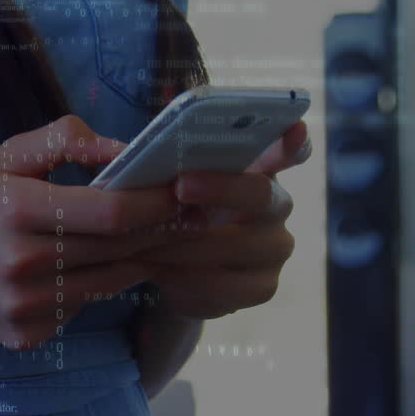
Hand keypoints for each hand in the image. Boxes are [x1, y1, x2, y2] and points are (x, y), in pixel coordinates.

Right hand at [0, 115, 194, 346]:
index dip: (156, 204)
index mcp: (18, 210)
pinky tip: (78, 273)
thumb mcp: (2, 159)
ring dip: (132, 261)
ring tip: (142, 240)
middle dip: (159, 231)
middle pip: (119, 249)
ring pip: (108, 283)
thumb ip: (62, 140)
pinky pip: (80, 311)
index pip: (111, 213)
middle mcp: (22, 262)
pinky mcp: (23, 334)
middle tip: (186, 216)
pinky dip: (90, 291)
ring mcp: (23, 305)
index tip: (183, 192)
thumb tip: (122, 149)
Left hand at [133, 121, 311, 318]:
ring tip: (143, 237)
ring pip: (236, 244)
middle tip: (181, 185)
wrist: (176, 278)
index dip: (291, 142)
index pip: (288, 150)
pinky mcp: (263, 287)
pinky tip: (156, 269)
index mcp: (257, 170)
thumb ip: (161, 169)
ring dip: (186, 241)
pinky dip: (184, 276)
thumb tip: (122, 153)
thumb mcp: (164, 190)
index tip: (292, 128)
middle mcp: (276, 205)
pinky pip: (224, 283)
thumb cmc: (171, 218)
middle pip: (261, 194)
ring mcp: (275, 247)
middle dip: (220, 189)